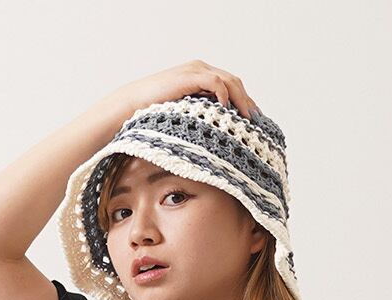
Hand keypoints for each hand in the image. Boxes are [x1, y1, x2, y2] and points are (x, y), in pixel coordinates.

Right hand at [111, 62, 259, 120]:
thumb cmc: (154, 114)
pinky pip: (215, 82)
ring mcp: (196, 71)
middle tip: (257, 121)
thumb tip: (218, 137)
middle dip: (247, 101)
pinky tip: (228, 109)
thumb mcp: (184, 114)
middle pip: (234, 82)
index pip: (231, 86)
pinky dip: (225, 94)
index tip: (254, 121)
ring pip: (229, 81)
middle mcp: (201, 69)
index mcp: (201, 76)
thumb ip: (201, 115)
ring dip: (241, 99)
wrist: (133, 103)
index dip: (244, 102)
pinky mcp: (190, 76)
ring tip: (248, 117)